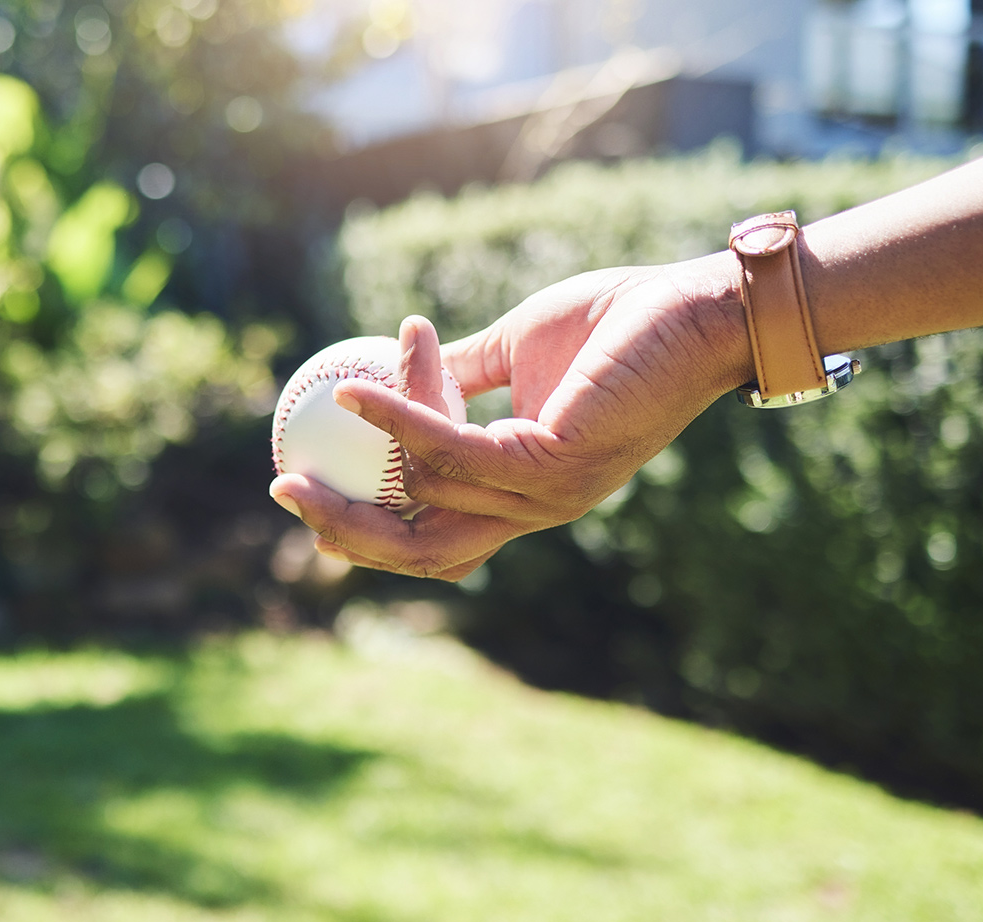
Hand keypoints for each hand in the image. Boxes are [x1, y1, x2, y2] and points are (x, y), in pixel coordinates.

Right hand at [269, 254, 753, 579]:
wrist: (697, 308)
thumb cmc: (620, 321)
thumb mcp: (518, 350)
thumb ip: (461, 375)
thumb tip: (395, 370)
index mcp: (523, 493)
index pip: (434, 538)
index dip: (366, 530)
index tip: (308, 490)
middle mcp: (533, 509)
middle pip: (419, 551)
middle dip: (344, 529)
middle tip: (285, 488)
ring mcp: (543, 496)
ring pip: (423, 487)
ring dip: (380, 425)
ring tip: (347, 382)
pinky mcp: (549, 464)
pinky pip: (447, 449)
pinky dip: (395, 419)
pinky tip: (356, 391)